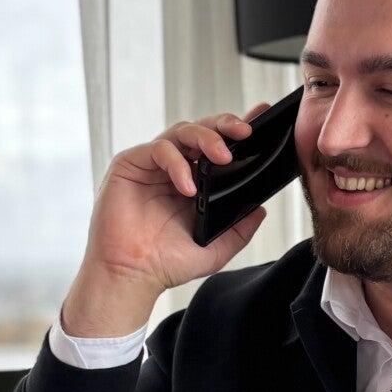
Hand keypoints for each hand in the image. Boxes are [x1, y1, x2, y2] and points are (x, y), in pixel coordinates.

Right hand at [62, 102, 276, 335]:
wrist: (131, 276)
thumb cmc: (166, 263)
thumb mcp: (216, 249)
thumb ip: (240, 229)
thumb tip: (261, 209)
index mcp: (195, 181)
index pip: (218, 146)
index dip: (237, 130)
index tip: (260, 116)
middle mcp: (174, 168)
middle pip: (201, 129)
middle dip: (225, 125)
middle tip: (245, 132)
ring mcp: (151, 165)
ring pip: (182, 131)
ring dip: (206, 138)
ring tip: (223, 157)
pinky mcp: (129, 164)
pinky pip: (158, 149)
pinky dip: (177, 163)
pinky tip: (188, 186)